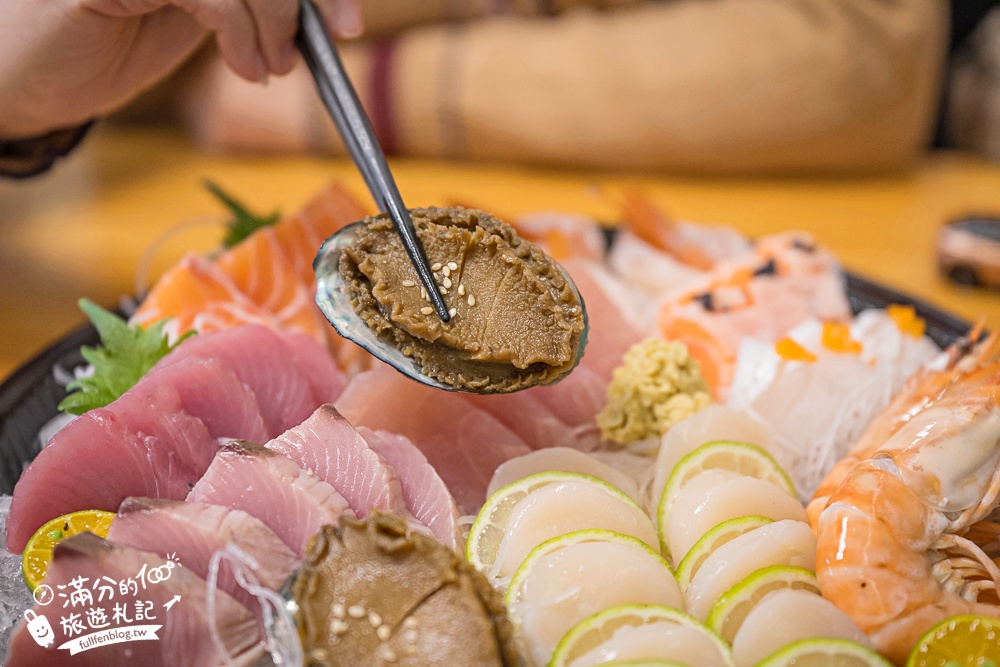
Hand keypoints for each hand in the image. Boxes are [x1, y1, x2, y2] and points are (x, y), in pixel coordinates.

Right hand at [0, 0, 361, 138]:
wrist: (33, 79)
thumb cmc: (111, 43)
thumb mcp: (198, 15)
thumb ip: (247, 0)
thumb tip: (318, 12)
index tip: (346, 21)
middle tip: (335, 36)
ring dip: (275, 19)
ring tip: (270, 66)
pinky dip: (239, 29)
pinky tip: (244, 65)